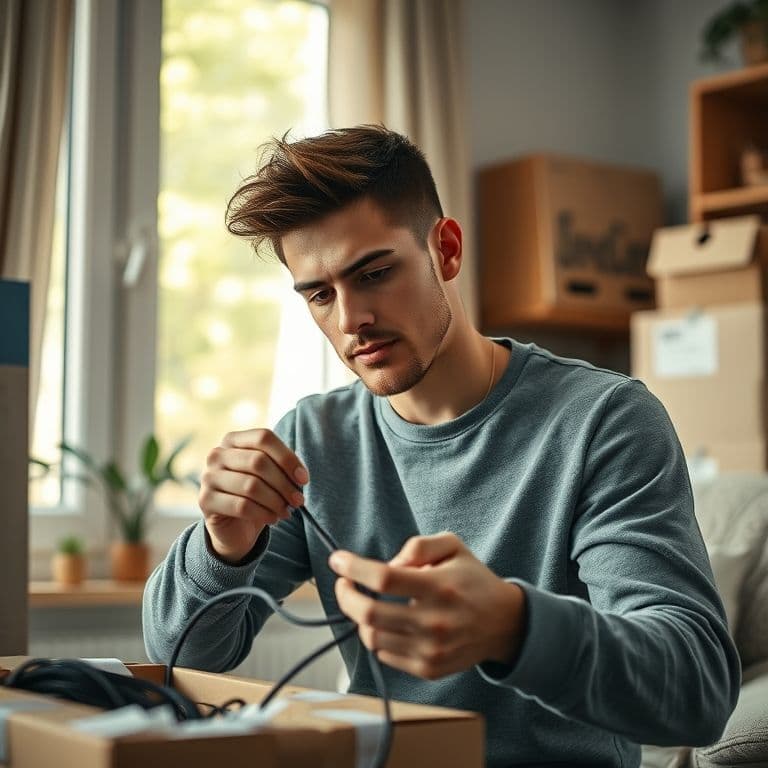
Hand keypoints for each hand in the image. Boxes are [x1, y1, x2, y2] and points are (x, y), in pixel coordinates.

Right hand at [199, 429, 308, 562]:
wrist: (233, 525)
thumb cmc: (256, 494)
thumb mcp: (270, 475)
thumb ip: (282, 467)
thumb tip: (300, 475)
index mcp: (233, 440)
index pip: (263, 437)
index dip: (287, 458)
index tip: (304, 479)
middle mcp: (217, 454)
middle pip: (258, 461)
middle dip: (284, 483)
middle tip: (298, 500)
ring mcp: (208, 476)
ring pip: (251, 486)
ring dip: (275, 501)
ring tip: (286, 511)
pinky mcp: (205, 500)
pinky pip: (241, 506)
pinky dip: (263, 513)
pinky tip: (273, 518)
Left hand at [329, 532, 525, 679]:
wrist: (503, 623)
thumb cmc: (472, 579)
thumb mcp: (453, 546)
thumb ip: (419, 546)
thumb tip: (388, 565)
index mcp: (439, 587)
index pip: (384, 579)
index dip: (354, 568)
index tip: (338, 560)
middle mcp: (434, 622)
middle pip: (369, 613)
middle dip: (345, 595)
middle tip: (343, 583)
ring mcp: (430, 650)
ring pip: (371, 637)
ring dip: (359, 617)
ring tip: (366, 602)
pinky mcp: (428, 669)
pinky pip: (384, 655)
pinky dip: (378, 636)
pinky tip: (388, 622)